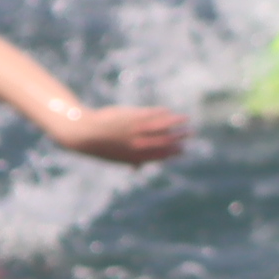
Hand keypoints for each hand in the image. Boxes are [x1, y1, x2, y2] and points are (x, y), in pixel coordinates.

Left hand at [57, 105, 190, 168]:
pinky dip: (162, 113)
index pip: (160, 155)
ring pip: (162, 126)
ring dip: (177, 122)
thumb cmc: (102, 146)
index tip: (182, 149)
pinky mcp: (133, 117)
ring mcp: (137, 130)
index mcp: (137, 157)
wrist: (87, 134)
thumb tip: (138, 168)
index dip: (173, 152)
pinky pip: (152, 114)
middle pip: (165, 140)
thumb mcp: (117, 157)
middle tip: (191, 133)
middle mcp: (139, 144)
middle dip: (180, 137)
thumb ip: (131, 160)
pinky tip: (168, 111)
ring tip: (186, 119)